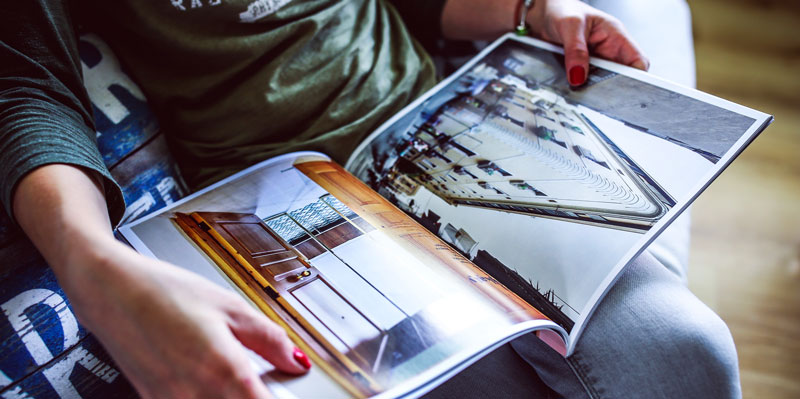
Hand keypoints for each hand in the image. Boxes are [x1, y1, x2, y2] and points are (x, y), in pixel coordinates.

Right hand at [65, 241, 310, 398]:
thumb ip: (269, 338)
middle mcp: (195, 392)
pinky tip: (209, 382)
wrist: (110, 291)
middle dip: (256, 398)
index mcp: (223, 367)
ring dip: (231, 397)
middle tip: (264, 382)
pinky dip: (206, 397)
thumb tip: (297, 360)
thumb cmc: (165, 291)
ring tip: (238, 380)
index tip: (290, 390)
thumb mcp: (229, 305)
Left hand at [527, 0, 649, 85]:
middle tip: (594, 92)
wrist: (542, 14)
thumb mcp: (570, 25)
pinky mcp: (579, 69)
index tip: (625, 89)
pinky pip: (583, 83)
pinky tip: (569, 87)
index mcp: (615, 36)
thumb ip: (575, 50)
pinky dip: (578, 87)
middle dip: (610, 87)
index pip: (638, 61)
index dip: (637, 77)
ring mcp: (594, 62)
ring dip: (591, 88)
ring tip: (578, 88)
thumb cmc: (562, 9)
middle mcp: (608, 50)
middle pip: (620, 77)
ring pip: (600, 83)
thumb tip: (578, 76)